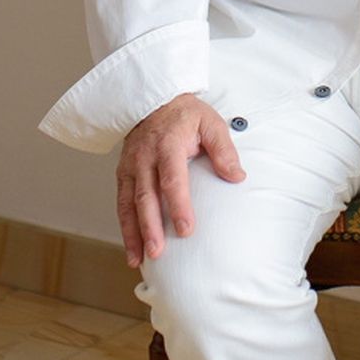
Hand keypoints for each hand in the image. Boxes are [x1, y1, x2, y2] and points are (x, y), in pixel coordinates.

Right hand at [116, 93, 244, 266]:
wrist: (154, 99)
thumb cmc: (185, 115)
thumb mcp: (210, 122)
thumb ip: (224, 149)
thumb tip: (237, 177)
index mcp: (168, 144)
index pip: (173, 179)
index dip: (178, 205)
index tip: (186, 229)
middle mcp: (145, 157)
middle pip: (147, 196)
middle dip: (150, 227)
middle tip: (158, 252)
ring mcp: (131, 167)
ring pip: (129, 204)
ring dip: (134, 233)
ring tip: (140, 259)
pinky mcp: (123, 175)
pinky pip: (122, 204)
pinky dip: (125, 228)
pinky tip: (132, 250)